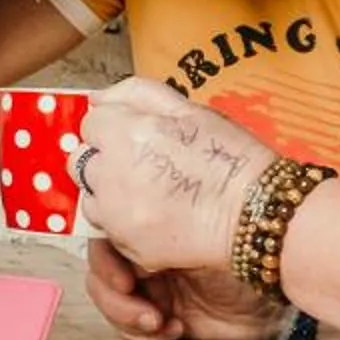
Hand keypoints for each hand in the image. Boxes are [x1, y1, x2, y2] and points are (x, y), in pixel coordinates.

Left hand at [73, 77, 274, 273]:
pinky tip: (158, 219)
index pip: (90, 124)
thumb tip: (96, 98)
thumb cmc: (231, 158)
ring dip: (109, 195)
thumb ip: (136, 94)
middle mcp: (112, 173)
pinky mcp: (127, 245)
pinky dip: (125, 225)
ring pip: (91, 199)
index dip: (114, 128)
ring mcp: (116, 213)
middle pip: (82, 162)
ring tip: (151, 195)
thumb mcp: (190, 109)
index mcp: (126, 133)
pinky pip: (110, 232)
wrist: (257, 214)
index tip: (136, 137)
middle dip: (105, 160)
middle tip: (142, 167)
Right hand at [83, 238, 284, 339]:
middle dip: (112, 293)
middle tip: (132, 299)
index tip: (122, 276)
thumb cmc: (251, 249)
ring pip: (111, 303)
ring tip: (156, 321)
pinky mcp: (162, 319)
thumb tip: (126, 227)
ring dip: (125, 315)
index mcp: (154, 227)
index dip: (105, 259)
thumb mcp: (203, 233)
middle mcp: (148, 256)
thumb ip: (165, 226)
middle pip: (101, 272)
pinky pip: (132, 330)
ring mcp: (153, 289)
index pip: (106, 237)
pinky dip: (144, 333)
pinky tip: (171, 329)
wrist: (281, 289)